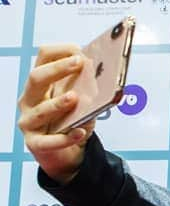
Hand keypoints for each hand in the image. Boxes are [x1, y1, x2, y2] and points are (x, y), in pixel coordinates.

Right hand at [17, 45, 93, 183]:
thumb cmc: (72, 121)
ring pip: (40, 110)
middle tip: (79, 63)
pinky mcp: (35, 143)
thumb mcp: (81, 102)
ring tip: (75, 98)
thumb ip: (88, 88)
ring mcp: (29, 121)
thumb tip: (104, 74)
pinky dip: (65, 137)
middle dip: (58, 69)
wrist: (67, 154)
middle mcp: (30, 99)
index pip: (43, 58)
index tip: (80, 51)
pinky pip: (48, 141)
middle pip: (36, 78)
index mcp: (41, 84)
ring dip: (58, 102)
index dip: (61, 52)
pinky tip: (80, 132)